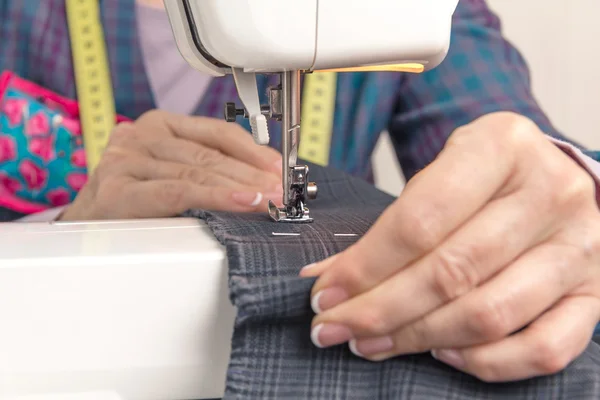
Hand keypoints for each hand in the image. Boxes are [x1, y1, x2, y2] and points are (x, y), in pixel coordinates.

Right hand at [60, 110, 282, 219]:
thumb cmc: (137, 199)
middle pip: (209, 154)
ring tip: (268, 200)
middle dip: (252, 173)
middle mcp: (141, 135)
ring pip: (196, 172)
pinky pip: (177, 192)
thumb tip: (262, 179)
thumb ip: (207, 167)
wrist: (88, 225)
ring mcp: (127, 159)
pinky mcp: (119, 188)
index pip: (216, 132)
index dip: (253, 150)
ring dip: (240, 187)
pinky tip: (241, 201)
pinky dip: (215, 196)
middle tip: (281, 191)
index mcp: (160, 125)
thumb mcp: (173, 172)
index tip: (280, 168)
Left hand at [301, 112, 599, 381]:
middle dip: (380, 309)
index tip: (326, 292)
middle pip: (451, 272)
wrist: (552, 178)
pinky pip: (543, 348)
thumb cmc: (487, 175)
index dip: (365, 265)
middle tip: (336, 326)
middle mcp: (550, 193)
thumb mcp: (438, 173)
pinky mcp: (593, 293)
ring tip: (372, 341)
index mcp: (503, 147)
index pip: (421, 219)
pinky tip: (441, 352)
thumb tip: (331, 277)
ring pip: (490, 314)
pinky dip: (486, 362)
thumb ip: (391, 223)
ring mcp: (578, 247)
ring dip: (417, 338)